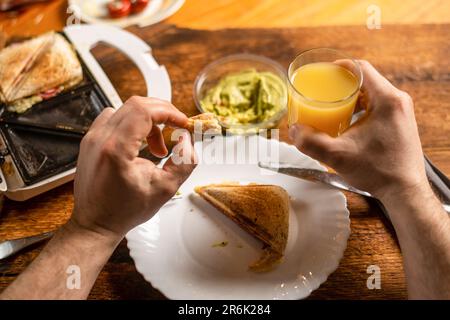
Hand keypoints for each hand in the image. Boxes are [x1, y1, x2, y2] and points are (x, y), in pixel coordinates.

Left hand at [71, 97, 196, 239]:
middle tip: (175, 129)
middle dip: (162, 113)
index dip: (169, 112)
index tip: (182, 123)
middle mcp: (100, 139)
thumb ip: (185, 161)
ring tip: (156, 147)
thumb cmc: (124, 210)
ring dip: (147, 121)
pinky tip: (140, 144)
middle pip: (136, 105)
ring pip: (125, 109)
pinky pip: (115, 118)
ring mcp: (92, 138)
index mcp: (117, 150)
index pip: (144, 111)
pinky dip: (133, 124)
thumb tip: (187, 139)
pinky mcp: (90, 140)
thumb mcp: (165, 189)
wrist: (96, 223)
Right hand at [289, 60, 427, 200]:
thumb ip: (312, 143)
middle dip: (343, 84)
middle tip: (325, 91)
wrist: (404, 191)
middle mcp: (397, 102)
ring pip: (372, 94)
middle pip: (366, 80)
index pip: (362, 69)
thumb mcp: (338, 156)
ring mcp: (401, 113)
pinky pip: (378, 106)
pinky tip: (348, 122)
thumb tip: (294, 131)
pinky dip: (361, 108)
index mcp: (387, 100)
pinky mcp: (399, 123)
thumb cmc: (380, 172)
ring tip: (333, 106)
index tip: (325, 72)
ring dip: (352, 97)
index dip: (340, 67)